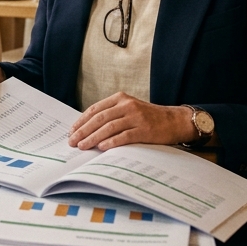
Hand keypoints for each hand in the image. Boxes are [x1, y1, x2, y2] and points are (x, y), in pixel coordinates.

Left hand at [68, 93, 196, 150]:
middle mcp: (127, 105)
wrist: (174, 121)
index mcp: (121, 98)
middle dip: (83, 130)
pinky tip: (101, 147)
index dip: (81, 120)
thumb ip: (112, 114)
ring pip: (108, 127)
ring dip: (93, 138)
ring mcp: (136, 117)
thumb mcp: (129, 109)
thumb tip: (88, 129)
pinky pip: (123, 136)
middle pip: (99, 118)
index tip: (72, 131)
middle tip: (72, 141)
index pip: (95, 109)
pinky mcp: (144, 130)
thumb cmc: (149, 117)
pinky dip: (110, 142)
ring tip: (83, 146)